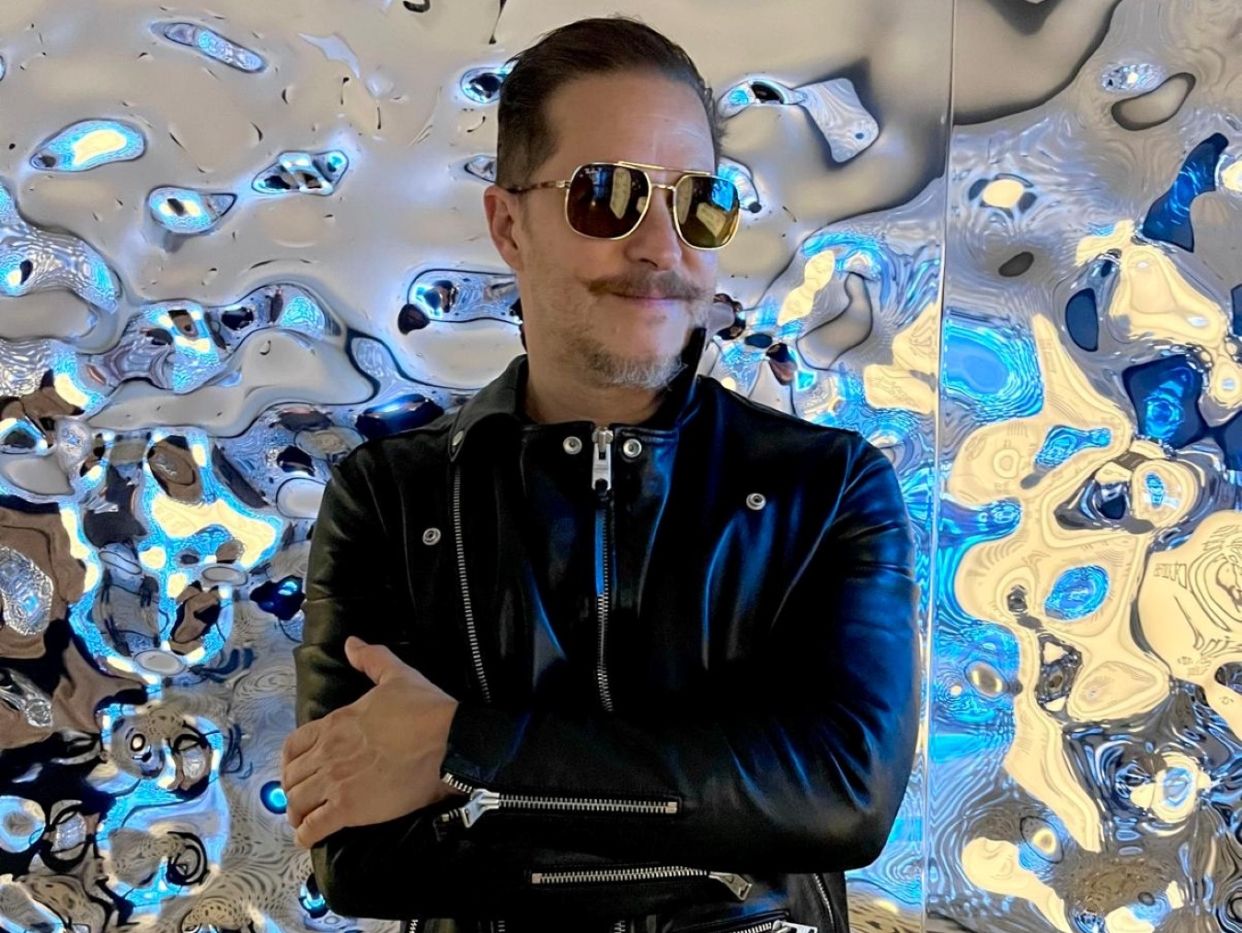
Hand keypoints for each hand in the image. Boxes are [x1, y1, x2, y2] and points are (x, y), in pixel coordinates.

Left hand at [281, 635, 464, 847]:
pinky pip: (313, 828)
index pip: (293, 746)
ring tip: (306, 819)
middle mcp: (327, 753)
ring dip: (298, 812)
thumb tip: (351, 643)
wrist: (449, 742)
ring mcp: (335, 783)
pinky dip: (306, 834)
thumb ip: (372, 659)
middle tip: (306, 797)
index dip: (290, 761)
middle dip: (294, 789)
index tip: (299, 770)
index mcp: (334, 723)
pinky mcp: (350, 809)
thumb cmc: (424, 709)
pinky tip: (310, 836)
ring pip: (297, 803)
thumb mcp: (397, 675)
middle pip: (292, 777)